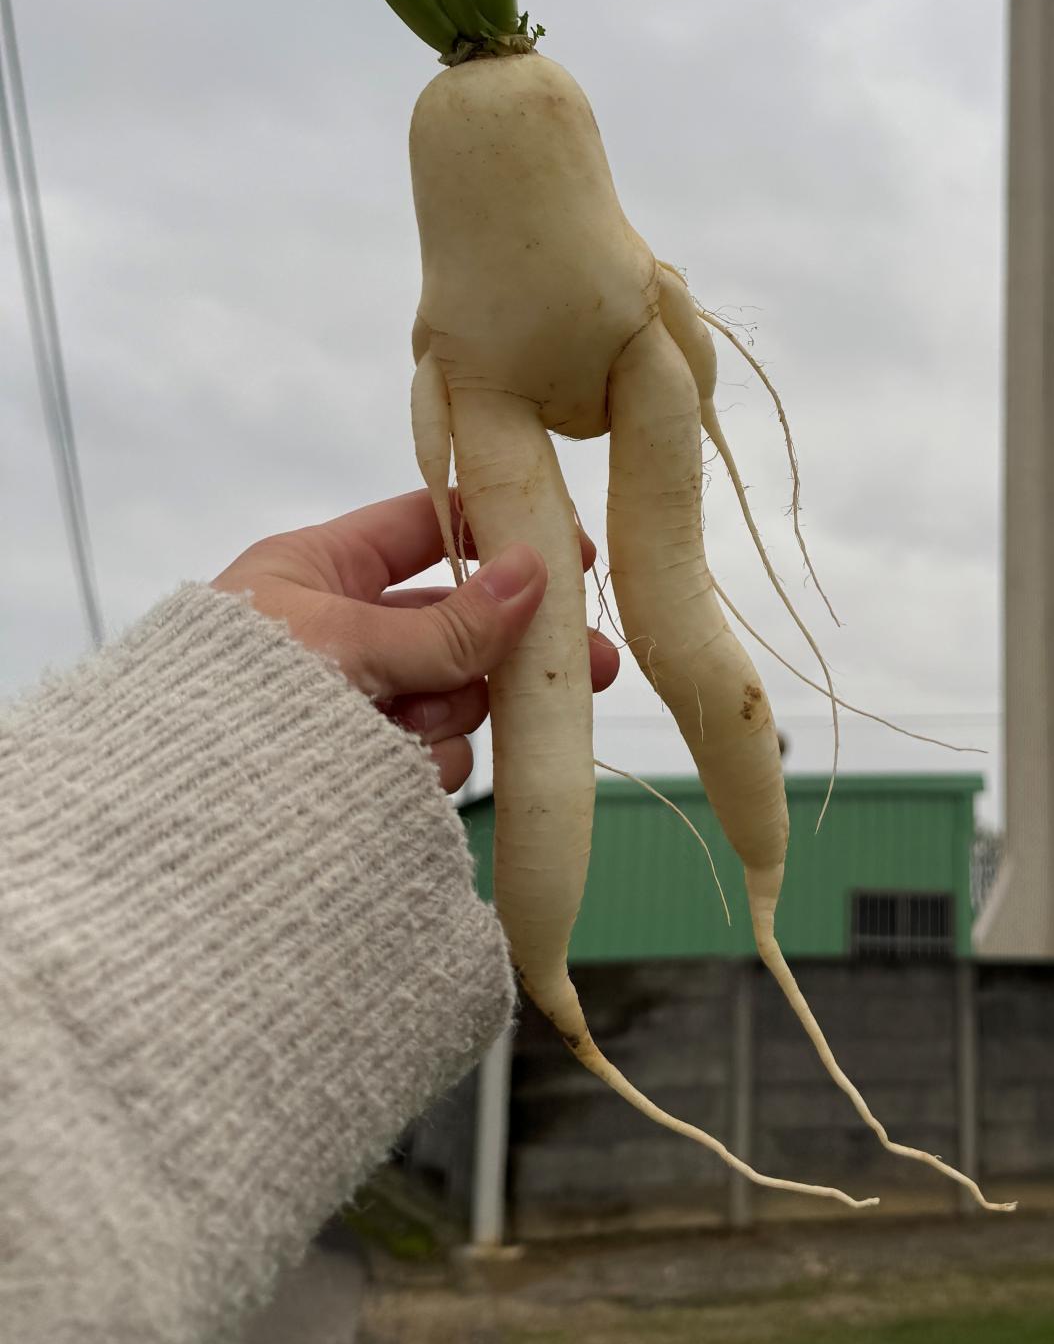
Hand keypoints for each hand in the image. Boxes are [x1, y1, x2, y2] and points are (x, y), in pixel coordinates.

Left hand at [212, 489, 619, 790]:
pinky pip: (428, 755)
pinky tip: (400, 775)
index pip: (423, 526)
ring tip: (419, 729)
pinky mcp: (357, 767)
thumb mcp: (346, 644)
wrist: (172, 817)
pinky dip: (426, 763)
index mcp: (316, 571)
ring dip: (456, 709)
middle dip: (514, 646)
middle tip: (591, 665)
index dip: (497, 532)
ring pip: (449, 694)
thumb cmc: (234, 701)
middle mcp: (338, 631)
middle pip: (453, 622)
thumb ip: (447, 623)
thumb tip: (534, 572)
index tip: (569, 551)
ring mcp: (351, 703)